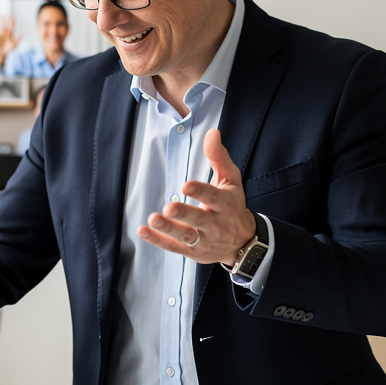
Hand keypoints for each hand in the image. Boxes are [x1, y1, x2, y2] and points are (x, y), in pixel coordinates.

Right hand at [0, 15, 20, 66]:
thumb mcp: (15, 44)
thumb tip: (22, 34)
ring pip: (2, 26)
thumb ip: (18, 39)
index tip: (13, 16)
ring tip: (2, 15)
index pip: (12, 26)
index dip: (12, 21)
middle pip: (7, 24)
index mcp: (11, 34)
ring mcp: (2, 34)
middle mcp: (6, 33)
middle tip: (8, 14)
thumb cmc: (9, 49)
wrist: (3, 53)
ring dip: (2, 21)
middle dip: (8, 19)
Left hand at [138, 129, 256, 263]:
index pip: (213, 197)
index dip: (200, 192)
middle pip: (198, 219)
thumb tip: (212, 133)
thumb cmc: (233, 205)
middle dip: (183, 214)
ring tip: (153, 219)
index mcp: (225, 204)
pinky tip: (143, 231)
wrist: (243, 242)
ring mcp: (204, 240)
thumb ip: (219, 157)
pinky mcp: (193, 252)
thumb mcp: (231, 180)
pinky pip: (174, 247)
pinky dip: (157, 241)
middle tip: (168, 207)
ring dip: (168, 229)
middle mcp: (216, 224)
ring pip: (186, 236)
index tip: (185, 184)